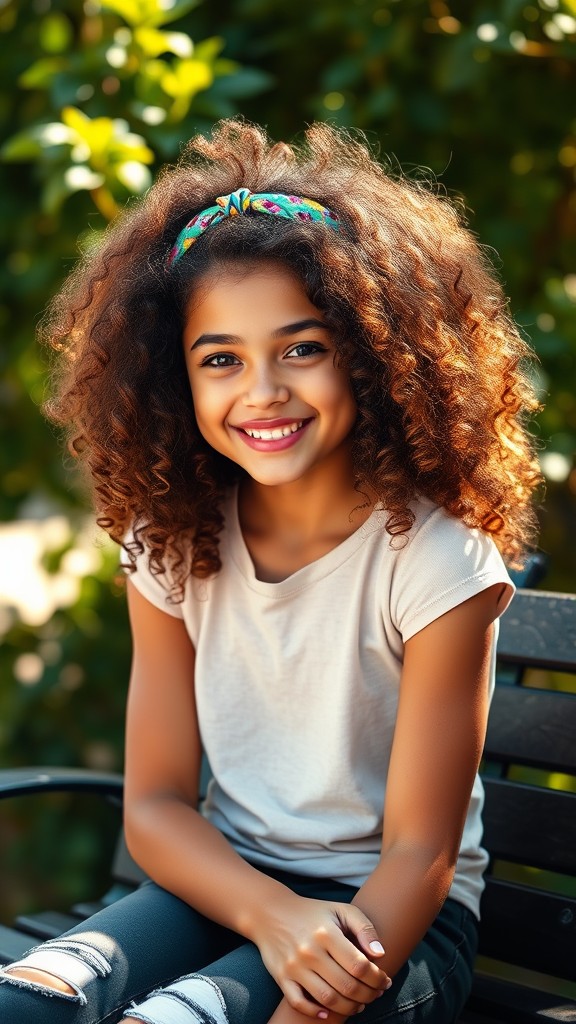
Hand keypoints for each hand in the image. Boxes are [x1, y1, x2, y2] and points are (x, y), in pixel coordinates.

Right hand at [251, 891, 389, 1018]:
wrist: (271, 912)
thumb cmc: (313, 912)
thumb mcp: (340, 910)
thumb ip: (364, 928)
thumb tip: (380, 954)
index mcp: (326, 933)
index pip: (359, 965)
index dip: (377, 978)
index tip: (385, 981)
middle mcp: (309, 951)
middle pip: (347, 986)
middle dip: (368, 995)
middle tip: (376, 995)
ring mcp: (294, 966)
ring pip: (328, 999)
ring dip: (349, 1008)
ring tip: (360, 1005)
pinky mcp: (281, 977)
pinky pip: (299, 1003)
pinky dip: (316, 1012)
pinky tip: (329, 1012)